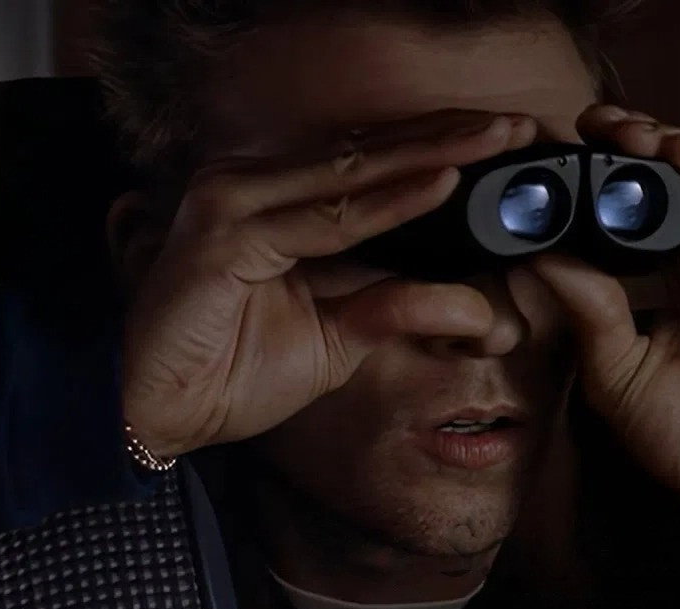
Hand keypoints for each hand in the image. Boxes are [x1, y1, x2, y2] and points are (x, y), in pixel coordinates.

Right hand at [122, 110, 536, 456]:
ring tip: (493, 138)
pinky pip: (326, 218)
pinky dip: (388, 202)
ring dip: (429, 154)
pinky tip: (440, 183)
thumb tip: (474, 309)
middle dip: (447, 139)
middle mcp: (256, 189)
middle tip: (515, 125)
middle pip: (368, 156)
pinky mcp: (225, 235)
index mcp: (280, 205)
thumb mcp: (338, 339)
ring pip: (353, 174)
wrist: (163, 413)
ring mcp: (237, 204)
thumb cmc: (233, 370)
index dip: (438, 152)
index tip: (504, 143)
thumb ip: (395, 309)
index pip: (371, 168)